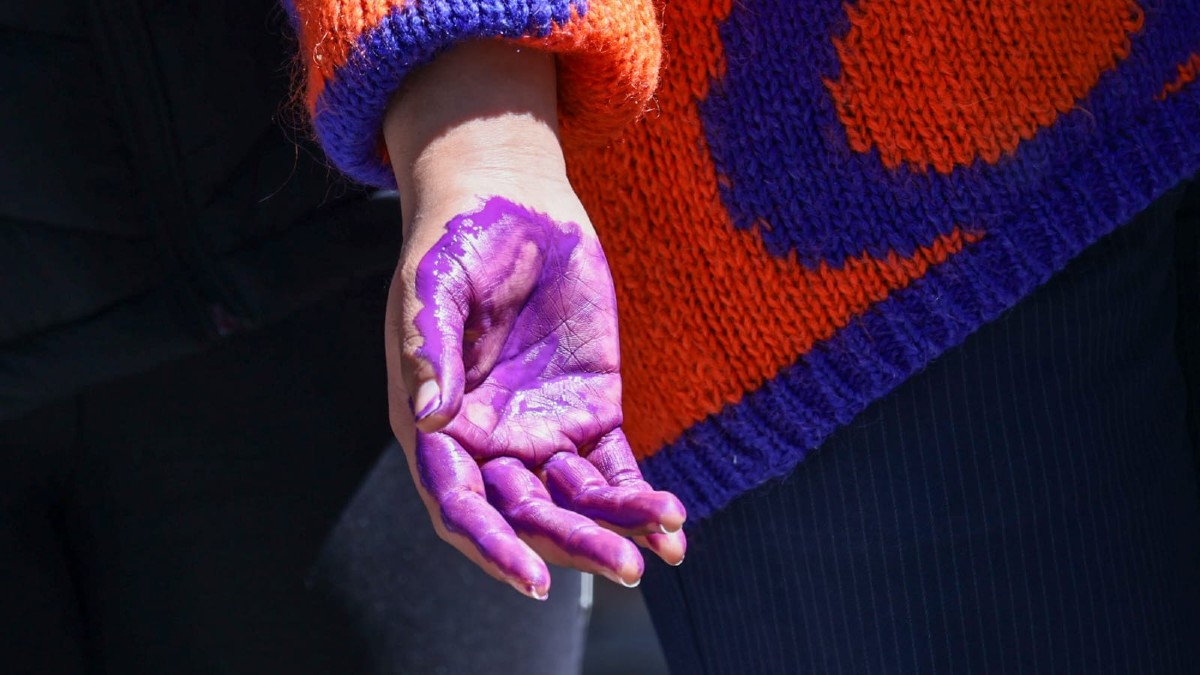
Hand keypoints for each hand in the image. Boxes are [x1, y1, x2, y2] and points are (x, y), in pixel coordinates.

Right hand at [382, 41, 685, 599]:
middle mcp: (486, 441)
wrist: (510, 198)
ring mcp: (540, 430)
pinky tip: (673, 527)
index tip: (532, 580)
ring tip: (664, 544)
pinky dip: (639, 498)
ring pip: (577, 501)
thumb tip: (429, 414)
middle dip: (573, 544)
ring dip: (615, 528)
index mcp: (434, 425)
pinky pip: (614, 468)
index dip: (492, 545)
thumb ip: (429, 350)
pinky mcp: (589, 410)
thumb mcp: (430, 288)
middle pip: (528, 514)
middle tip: (625, 567)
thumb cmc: (455, 239)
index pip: (459, 503)